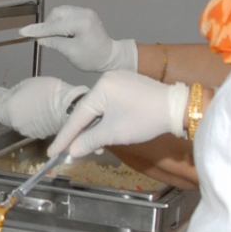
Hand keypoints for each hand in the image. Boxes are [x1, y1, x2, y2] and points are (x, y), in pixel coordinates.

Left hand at [0, 76, 87, 137]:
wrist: (69, 106)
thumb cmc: (46, 90)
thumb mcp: (24, 84)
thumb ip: (10, 94)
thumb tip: (4, 101)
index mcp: (8, 112)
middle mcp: (15, 125)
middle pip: (7, 119)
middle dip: (11, 111)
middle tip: (22, 100)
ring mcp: (27, 132)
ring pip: (19, 123)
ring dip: (23, 117)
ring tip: (36, 106)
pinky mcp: (39, 136)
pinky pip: (31, 127)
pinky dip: (33, 122)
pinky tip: (43, 113)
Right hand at [21, 6, 136, 72]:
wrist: (111, 57)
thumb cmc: (92, 58)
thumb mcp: (71, 53)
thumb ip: (54, 43)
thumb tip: (39, 38)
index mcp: (81, 23)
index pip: (55, 25)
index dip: (38, 30)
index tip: (23, 32)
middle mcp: (83, 12)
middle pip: (57, 14)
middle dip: (48, 25)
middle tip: (44, 38)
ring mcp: (85, 11)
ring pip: (61, 12)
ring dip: (54, 23)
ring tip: (55, 36)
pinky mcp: (85, 14)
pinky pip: (67, 14)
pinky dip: (60, 22)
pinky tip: (62, 32)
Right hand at [47, 71, 188, 158]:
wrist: (178, 108)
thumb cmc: (145, 119)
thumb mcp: (115, 133)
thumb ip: (90, 141)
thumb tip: (72, 151)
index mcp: (100, 87)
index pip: (77, 116)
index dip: (64, 137)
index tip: (52, 152)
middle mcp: (106, 79)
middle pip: (88, 111)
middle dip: (84, 134)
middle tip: (78, 152)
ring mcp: (119, 80)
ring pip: (100, 108)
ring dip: (98, 128)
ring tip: (99, 147)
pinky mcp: (130, 84)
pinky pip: (111, 103)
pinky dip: (108, 118)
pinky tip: (110, 131)